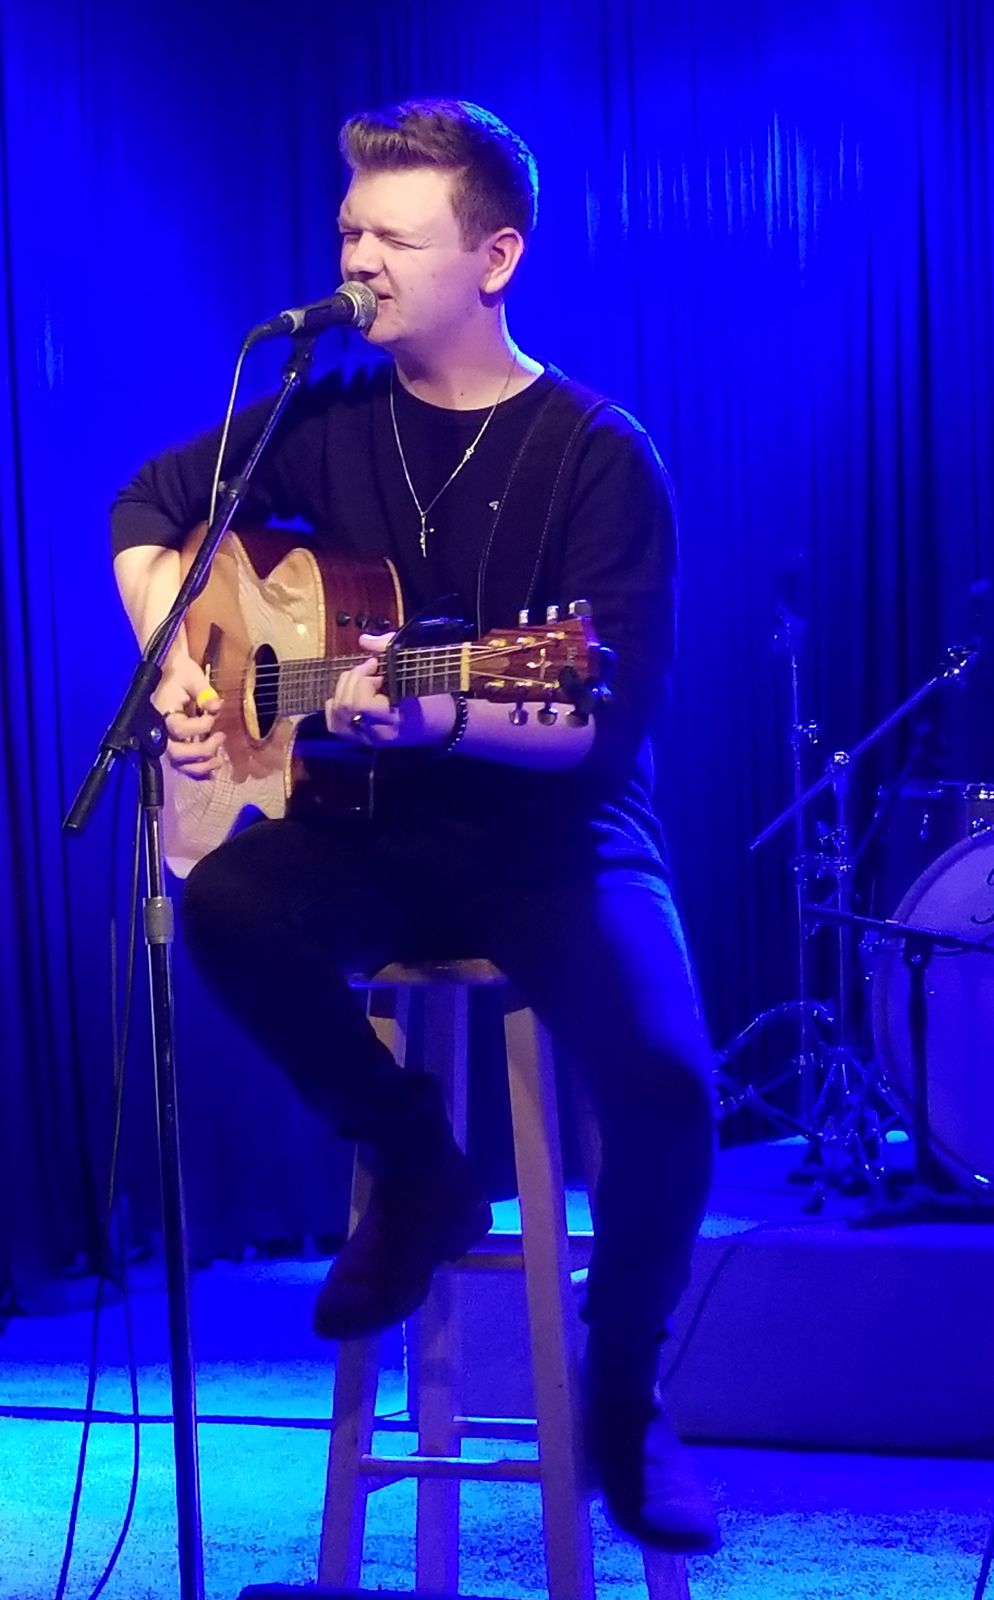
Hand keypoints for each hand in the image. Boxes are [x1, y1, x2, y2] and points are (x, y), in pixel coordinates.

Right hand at [152, 656, 224, 778]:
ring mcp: (165, 740)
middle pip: (176, 754)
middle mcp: (159, 730)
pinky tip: (214, 768)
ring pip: (179, 764)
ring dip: (202, 766)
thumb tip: (216, 707)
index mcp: (160, 712)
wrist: (168, 672)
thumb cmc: (179, 673)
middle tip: (221, 737)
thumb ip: (204, 692)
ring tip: (220, 759)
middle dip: (202, 751)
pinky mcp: (173, 745)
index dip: (200, 727)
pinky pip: (182, 765)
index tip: (212, 714)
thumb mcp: (192, 677)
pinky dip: (198, 771)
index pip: (178, 729)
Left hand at [325, 632, 454, 748]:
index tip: (378, 666)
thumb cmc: (427, 698)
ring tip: (364, 681)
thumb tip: (364, 641)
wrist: (430, 725)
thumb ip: (389, 651)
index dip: (364, 681)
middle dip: (355, 679)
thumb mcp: (416, 673)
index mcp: (396, 721)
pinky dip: (336, 702)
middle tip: (372, 671)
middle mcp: (377, 734)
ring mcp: (364, 739)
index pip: (363, 705)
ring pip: (337, 711)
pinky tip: (352, 694)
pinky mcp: (355, 738)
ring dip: (346, 687)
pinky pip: (333, 721)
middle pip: (346, 705)